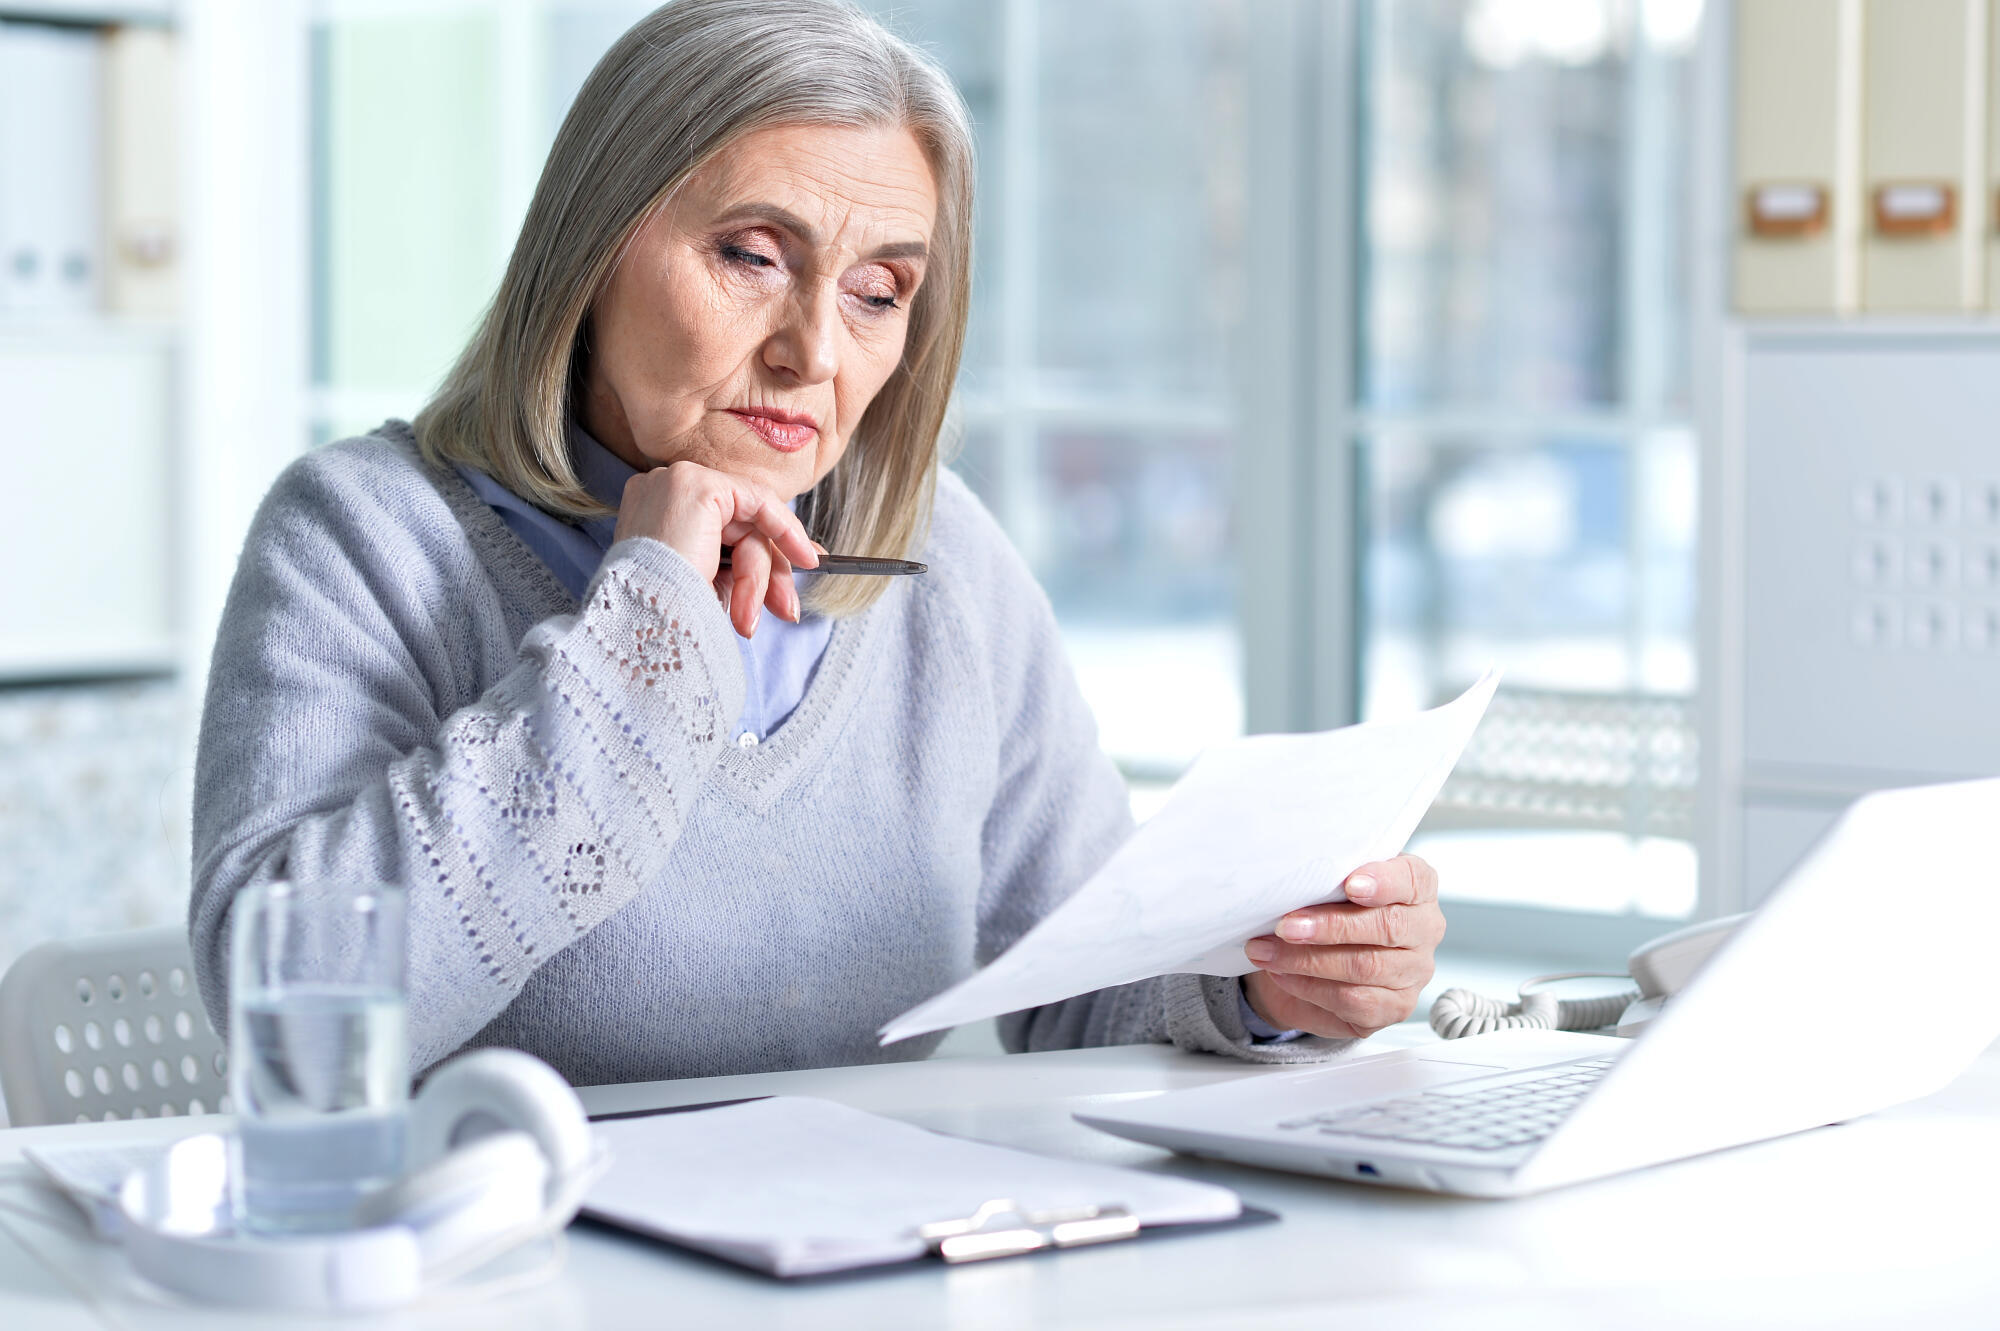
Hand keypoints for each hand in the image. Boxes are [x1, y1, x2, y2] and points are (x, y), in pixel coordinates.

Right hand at [612, 460, 819, 637]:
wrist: (642, 624)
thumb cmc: (664, 616)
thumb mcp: (706, 586)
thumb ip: (741, 566)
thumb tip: (797, 558)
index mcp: (653, 513)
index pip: (721, 524)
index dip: (761, 549)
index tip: (794, 577)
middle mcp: (660, 490)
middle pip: (738, 525)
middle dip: (768, 574)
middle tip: (787, 612)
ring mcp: (677, 482)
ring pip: (748, 523)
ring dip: (759, 578)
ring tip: (747, 621)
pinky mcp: (699, 487)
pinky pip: (760, 503)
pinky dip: (786, 531)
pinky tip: (804, 558)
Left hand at [1240, 855, 1443, 1039]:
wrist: (1311, 960)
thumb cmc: (1327, 911)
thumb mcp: (1328, 886)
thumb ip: (1327, 881)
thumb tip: (1297, 883)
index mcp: (1416, 889)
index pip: (1412, 879)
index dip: (1383, 881)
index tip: (1350, 884)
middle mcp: (1424, 929)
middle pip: (1388, 927)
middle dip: (1331, 926)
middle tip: (1287, 927)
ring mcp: (1414, 972)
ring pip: (1366, 967)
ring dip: (1308, 960)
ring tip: (1269, 952)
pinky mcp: (1395, 1007)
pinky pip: (1353, 1000)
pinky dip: (1310, 987)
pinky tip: (1284, 975)